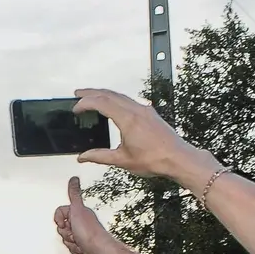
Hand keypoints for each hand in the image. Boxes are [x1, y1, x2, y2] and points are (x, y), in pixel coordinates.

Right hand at [53, 177, 118, 253]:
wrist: (98, 250)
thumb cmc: (89, 232)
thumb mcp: (78, 209)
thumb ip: (74, 194)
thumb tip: (74, 178)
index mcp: (79, 212)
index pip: (60, 213)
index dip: (59, 219)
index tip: (65, 223)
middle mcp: (81, 222)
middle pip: (61, 227)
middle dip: (65, 233)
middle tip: (74, 233)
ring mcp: (81, 234)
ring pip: (65, 238)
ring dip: (69, 242)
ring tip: (79, 241)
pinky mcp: (82, 245)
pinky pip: (71, 247)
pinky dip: (74, 249)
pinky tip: (81, 247)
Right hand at [72, 88, 217, 189]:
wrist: (178, 158)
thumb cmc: (155, 159)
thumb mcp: (123, 160)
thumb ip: (100, 157)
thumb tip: (83, 157)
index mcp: (128, 120)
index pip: (102, 104)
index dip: (86, 103)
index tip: (76, 108)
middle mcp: (136, 110)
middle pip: (110, 94)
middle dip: (91, 93)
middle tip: (78, 93)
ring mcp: (144, 110)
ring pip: (120, 96)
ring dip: (104, 94)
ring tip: (92, 96)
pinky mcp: (149, 113)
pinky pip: (129, 100)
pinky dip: (116, 99)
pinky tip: (113, 105)